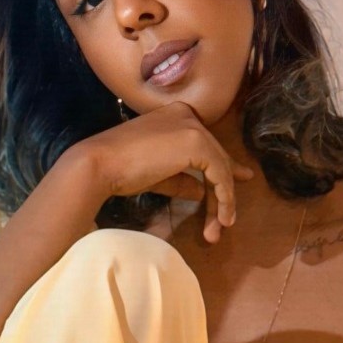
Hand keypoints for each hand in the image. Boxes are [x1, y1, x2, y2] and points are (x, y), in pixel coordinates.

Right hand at [76, 100, 254, 243]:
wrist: (100, 165)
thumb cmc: (121, 170)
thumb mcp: (159, 175)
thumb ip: (183, 180)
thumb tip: (202, 192)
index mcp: (176, 116)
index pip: (206, 146)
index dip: (225, 167)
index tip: (243, 180)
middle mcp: (188, 115)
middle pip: (215, 158)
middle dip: (223, 192)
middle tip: (227, 220)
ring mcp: (193, 127)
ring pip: (220, 167)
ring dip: (223, 200)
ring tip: (221, 226)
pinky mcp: (197, 142)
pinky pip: (220, 173)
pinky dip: (224, 197)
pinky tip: (222, 216)